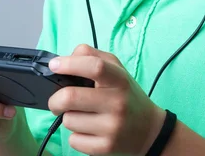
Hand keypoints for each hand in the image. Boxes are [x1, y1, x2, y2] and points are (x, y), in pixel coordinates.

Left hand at [47, 44, 165, 154]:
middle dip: (55, 99)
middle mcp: (117, 102)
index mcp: (119, 79)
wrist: (150, 130)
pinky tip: (89, 130)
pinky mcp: (106, 147)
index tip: (54, 65)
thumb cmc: (126, 96)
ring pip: (68, 121)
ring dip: (68, 118)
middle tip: (57, 101)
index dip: (70, 64)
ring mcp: (112, 127)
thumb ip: (92, 57)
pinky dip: (75, 135)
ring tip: (83, 116)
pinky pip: (74, 140)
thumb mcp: (116, 70)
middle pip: (70, 97)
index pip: (95, 66)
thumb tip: (62, 60)